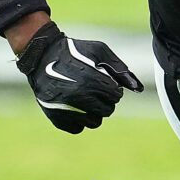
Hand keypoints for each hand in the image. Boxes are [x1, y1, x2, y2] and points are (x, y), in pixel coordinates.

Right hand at [15, 22, 142, 132]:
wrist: (41, 56)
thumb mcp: (99, 51)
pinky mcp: (56, 118)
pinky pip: (77, 128)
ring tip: (86, 99)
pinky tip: (74, 106)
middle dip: (106, 101)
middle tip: (96, 91)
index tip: (106, 83)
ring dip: (94, 112)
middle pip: (107, 111)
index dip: (114, 89)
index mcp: (90, 80)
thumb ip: (120, 70)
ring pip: (94, 123)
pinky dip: (78, 120)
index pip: (116, 96)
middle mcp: (77, 97)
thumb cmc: (74, 51)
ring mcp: (65, 109)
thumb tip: (138, 89)